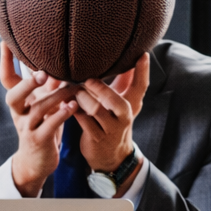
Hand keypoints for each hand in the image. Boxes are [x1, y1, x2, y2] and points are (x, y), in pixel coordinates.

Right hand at [0, 46, 77, 197]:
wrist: (38, 160)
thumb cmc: (44, 124)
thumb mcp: (44, 102)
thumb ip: (49, 84)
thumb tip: (58, 59)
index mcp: (19, 101)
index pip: (7, 79)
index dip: (6, 61)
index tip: (6, 41)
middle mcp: (18, 112)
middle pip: (13, 95)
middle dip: (27, 83)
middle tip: (44, 73)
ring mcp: (26, 127)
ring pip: (37, 109)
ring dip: (56, 97)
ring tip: (74, 89)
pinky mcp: (38, 140)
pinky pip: (48, 126)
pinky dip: (61, 115)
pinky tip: (73, 106)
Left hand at [66, 53, 149, 182]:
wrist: (111, 155)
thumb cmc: (114, 122)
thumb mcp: (123, 103)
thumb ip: (125, 82)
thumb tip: (129, 57)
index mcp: (133, 105)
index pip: (142, 85)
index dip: (143, 70)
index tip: (143, 54)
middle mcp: (124, 117)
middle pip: (115, 100)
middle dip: (100, 88)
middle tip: (87, 79)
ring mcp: (110, 128)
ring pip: (95, 109)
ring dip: (82, 97)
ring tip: (73, 89)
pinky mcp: (95, 137)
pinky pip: (82, 120)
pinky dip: (73, 109)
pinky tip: (66, 102)